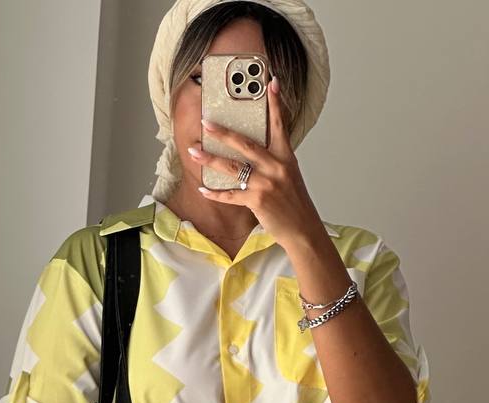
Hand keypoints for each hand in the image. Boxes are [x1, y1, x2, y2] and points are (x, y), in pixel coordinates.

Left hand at [189, 78, 324, 248]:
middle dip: (224, 132)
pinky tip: (202, 188)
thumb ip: (273, 161)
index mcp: (286, 157)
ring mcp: (267, 184)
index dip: (275, 103)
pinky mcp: (257, 201)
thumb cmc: (293, 202)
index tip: (270, 82)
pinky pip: (231, 195)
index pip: (280, 124)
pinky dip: (215, 193)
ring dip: (211, 159)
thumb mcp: (288, 175)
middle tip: (207, 122)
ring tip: (194, 152)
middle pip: (247, 144)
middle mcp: (277, 166)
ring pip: (234, 167)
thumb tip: (252, 153)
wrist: (302, 228)